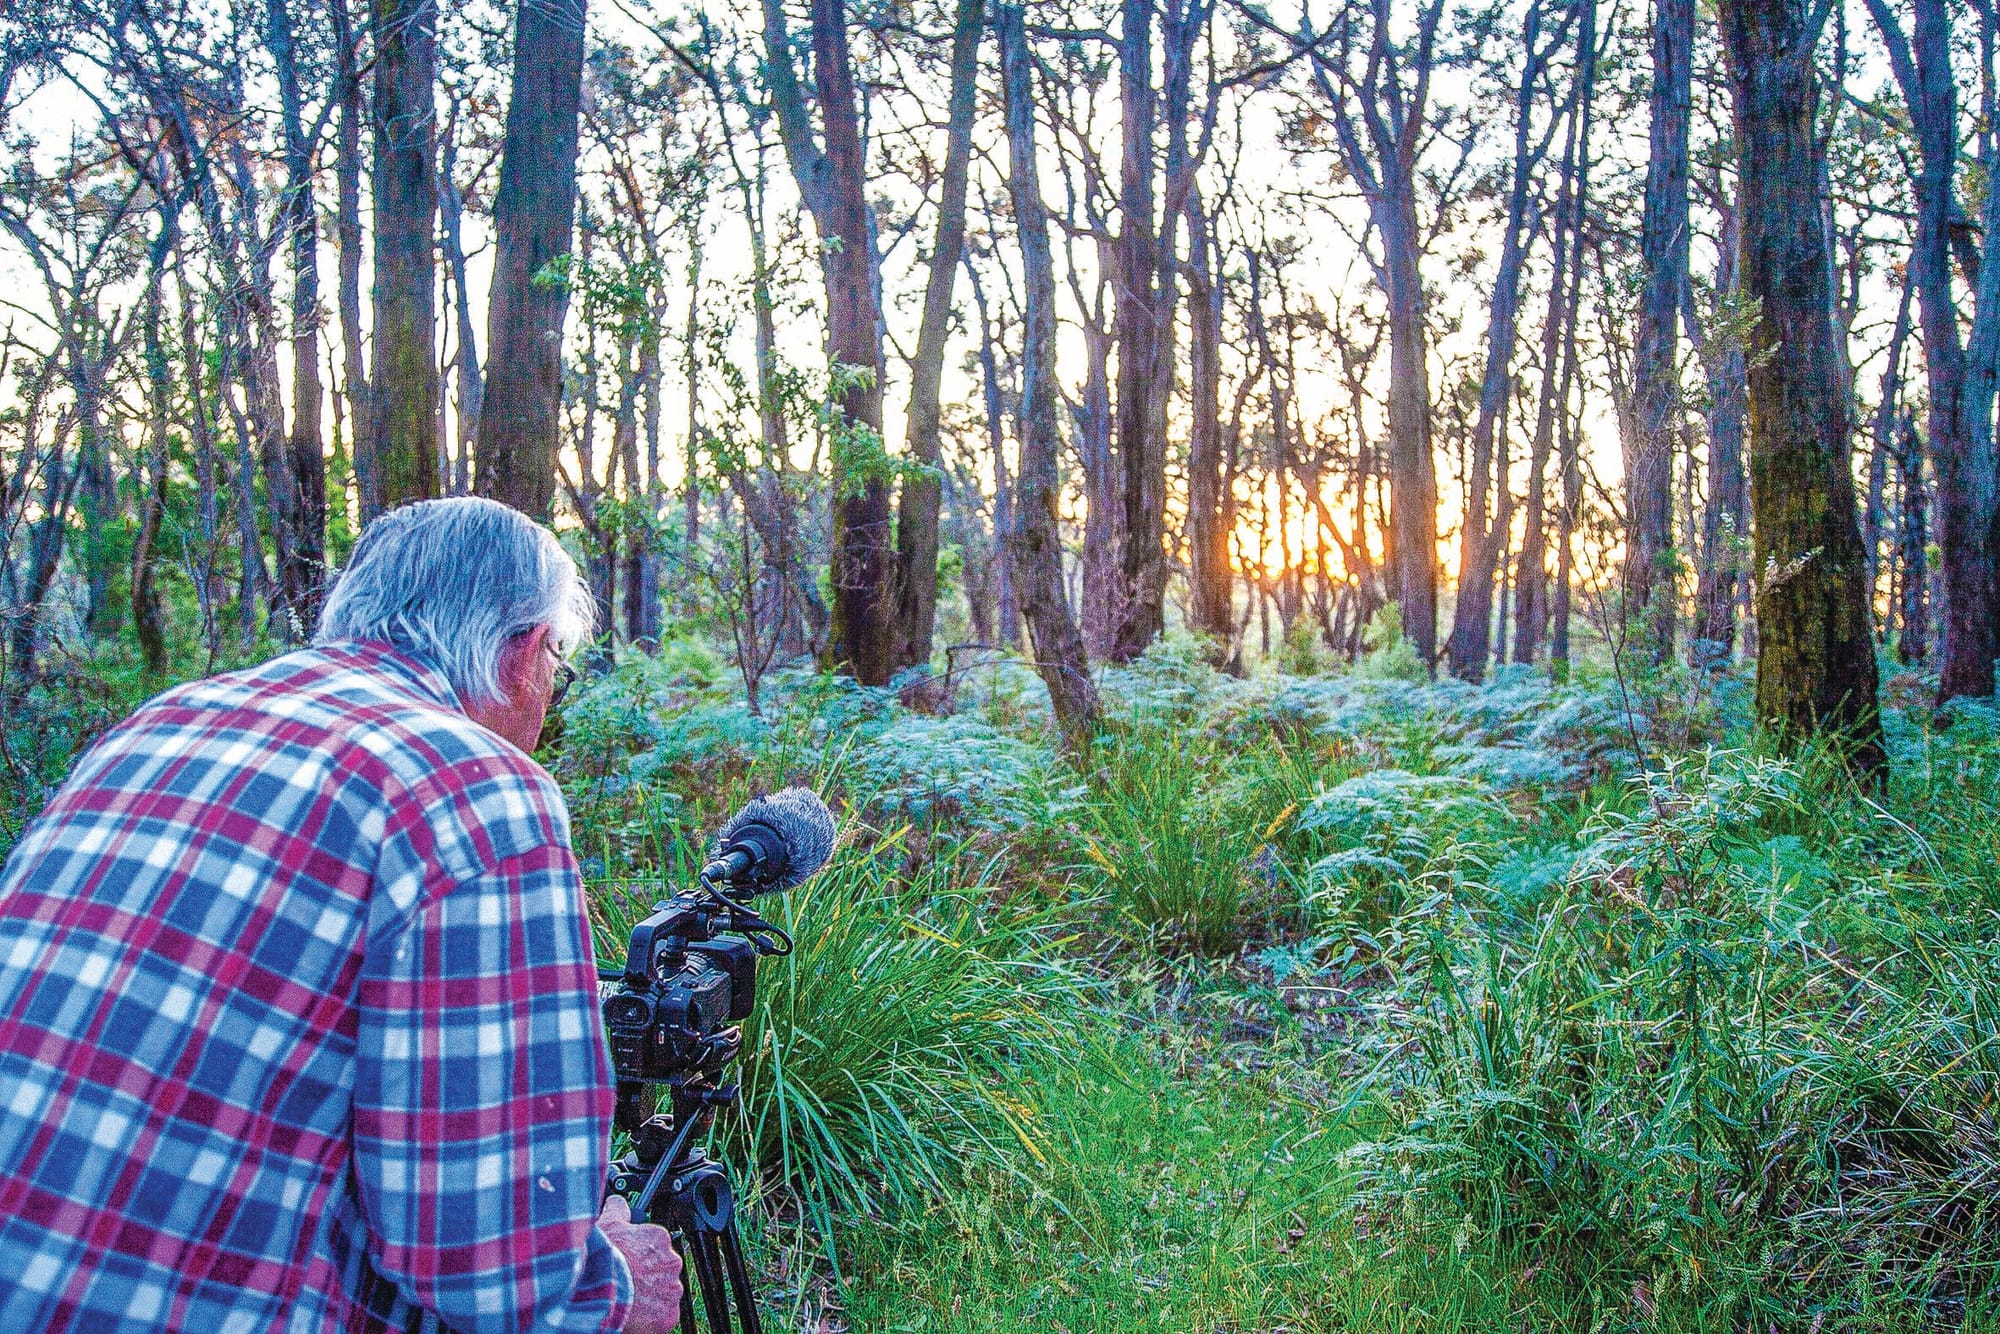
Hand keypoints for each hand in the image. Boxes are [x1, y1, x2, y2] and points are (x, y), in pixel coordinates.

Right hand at [599, 1194, 683, 1333]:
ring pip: (663, 1293)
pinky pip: (663, 1316)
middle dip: (646, 1277)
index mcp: (659, 1239)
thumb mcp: (608, 1224)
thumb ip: (618, 1210)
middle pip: (661, 1271)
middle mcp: (671, 1262)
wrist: (602, 1288)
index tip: (628, 1263)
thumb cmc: (604, 1258)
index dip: (639, 1257)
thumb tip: (618, 1202)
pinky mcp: (669, 1314)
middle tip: (627, 1282)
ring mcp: (672, 1289)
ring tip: (627, 1298)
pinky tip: (634, 1313)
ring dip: (649, 1296)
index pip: (655, 1248)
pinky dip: (651, 1318)